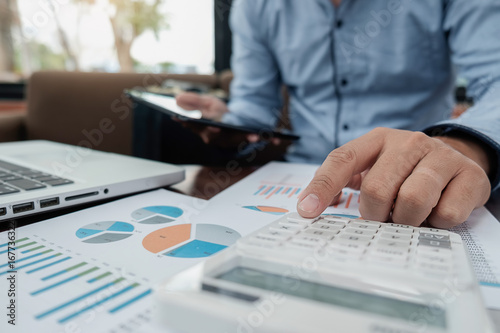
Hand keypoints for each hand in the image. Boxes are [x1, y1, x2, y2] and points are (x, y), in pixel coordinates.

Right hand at [176, 92, 282, 146]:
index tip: (212, 126)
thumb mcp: (205, 103)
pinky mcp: (249, 139)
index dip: (208, 129)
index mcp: (207, 131)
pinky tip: (278, 139)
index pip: (204, 130)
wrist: (232, 116)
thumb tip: (178, 98)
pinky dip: (269, 140)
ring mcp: (235, 140)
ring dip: (249, 139)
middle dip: (234, 136)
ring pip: (242, 141)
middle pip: (226, 138)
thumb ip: (193, 102)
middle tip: (243, 133)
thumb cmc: (217, 112)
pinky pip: (259, 141)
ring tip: (257, 135)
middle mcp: (221, 139)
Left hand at [297, 127, 490, 227]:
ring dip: (406, 220)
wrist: (455, 158)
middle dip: (375, 214)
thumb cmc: (403, 168)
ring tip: (408, 215)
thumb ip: (342, 180)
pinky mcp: (469, 176)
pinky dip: (436, 223)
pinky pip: (446, 215)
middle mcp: (408, 142)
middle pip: (377, 190)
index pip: (341, 159)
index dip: (322, 186)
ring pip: (413, 202)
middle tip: (383, 216)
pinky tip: (435, 211)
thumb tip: (309, 205)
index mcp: (377, 140)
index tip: (306, 211)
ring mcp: (441, 157)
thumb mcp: (372, 166)